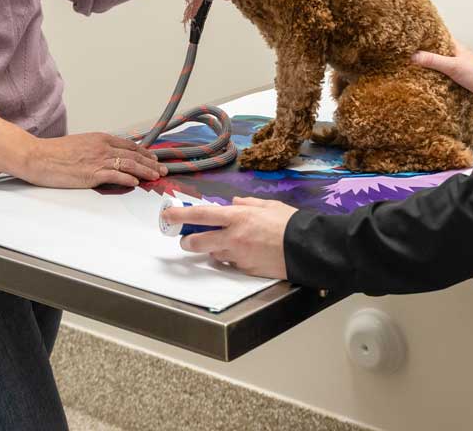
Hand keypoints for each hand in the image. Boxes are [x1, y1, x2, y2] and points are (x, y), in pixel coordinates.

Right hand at [18, 132, 166, 187]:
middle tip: (161, 170)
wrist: (38, 156)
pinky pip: (116, 176)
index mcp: (100, 138)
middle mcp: (102, 147)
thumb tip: (108, 157)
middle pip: (133, 155)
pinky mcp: (92, 174)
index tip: (153, 159)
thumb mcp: (81, 144)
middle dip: (150, 163)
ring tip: (155, 177)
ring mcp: (98, 160)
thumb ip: (96, 149)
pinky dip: (128, 179)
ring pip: (129, 165)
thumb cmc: (55, 153)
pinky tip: (136, 183)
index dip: (144, 153)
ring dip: (145, 171)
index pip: (129, 145)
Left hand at [163, 196, 295, 278]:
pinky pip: (231, 263)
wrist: (305, 248)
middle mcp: (233, 237)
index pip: (201, 215)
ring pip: (214, 254)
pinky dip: (232, 258)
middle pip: (198, 242)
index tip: (167, 215)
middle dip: (188, 241)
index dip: (181, 215)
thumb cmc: (289, 223)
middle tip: (186, 239)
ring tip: (227, 242)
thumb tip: (234, 203)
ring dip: (214, 249)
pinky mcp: (245, 270)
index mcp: (238, 217)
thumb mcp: (268, 205)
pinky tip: (244, 252)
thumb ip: (248, 204)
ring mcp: (238, 256)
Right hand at [411, 36, 472, 98]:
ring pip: (442, 67)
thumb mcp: (452, 66)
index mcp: (457, 48)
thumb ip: (433, 60)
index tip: (414, 38)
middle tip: (411, 56)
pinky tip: (430, 84)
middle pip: (439, 53)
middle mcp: (458, 57)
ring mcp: (459, 69)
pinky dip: (438, 81)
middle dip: (427, 55)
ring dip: (432, 69)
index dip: (428, 37)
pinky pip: (446, 79)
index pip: (440, 37)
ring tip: (416, 70)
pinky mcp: (461, 81)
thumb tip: (414, 55)